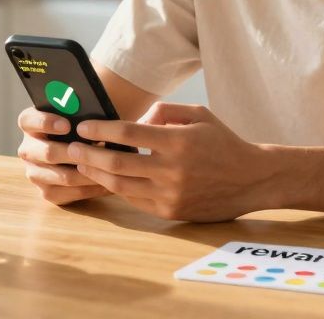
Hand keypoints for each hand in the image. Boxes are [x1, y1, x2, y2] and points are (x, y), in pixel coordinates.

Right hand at [16, 107, 110, 204]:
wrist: (87, 149)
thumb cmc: (84, 125)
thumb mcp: (80, 111)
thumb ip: (80, 107)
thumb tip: (92, 106)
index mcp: (30, 123)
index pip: (28, 120)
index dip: (46, 122)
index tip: (67, 125)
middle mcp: (28, 149)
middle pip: (47, 152)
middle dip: (74, 152)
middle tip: (96, 150)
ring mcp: (34, 172)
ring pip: (61, 176)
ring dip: (87, 172)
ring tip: (109, 167)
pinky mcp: (46, 191)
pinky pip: (68, 193)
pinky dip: (89, 188)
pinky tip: (107, 181)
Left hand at [67, 102, 274, 221]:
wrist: (251, 179)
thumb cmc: (222, 141)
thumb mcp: (198, 114)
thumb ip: (163, 111)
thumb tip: (134, 122)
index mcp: (178, 142)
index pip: (129, 135)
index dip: (101, 131)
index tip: (83, 126)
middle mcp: (172, 171)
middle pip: (118, 164)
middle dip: (89, 154)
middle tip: (71, 146)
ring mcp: (171, 195)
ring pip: (121, 186)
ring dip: (96, 174)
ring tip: (81, 163)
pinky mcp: (171, 212)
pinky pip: (135, 200)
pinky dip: (117, 188)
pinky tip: (105, 178)